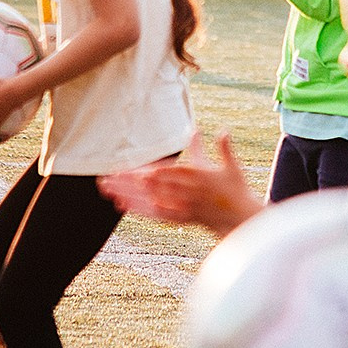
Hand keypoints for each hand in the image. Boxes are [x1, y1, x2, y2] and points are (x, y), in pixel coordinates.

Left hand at [99, 132, 261, 235]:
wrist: (240, 219)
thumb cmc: (236, 189)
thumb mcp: (232, 167)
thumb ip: (223, 148)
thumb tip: (222, 129)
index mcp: (201, 179)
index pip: (175, 176)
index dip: (157, 175)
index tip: (140, 174)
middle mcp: (188, 195)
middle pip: (156, 189)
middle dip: (132, 184)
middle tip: (109, 178)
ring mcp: (183, 207)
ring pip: (151, 202)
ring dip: (128, 196)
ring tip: (108, 190)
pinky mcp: (179, 217)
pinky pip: (155, 214)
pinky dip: (138, 209)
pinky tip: (121, 204)